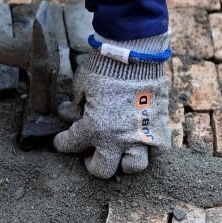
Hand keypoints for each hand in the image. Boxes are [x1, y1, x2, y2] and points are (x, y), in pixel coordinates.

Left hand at [53, 33, 170, 178]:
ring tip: (120, 151)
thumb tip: (69, 112)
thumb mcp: (81, 84)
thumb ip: (76, 104)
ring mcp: (140, 136)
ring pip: (133, 166)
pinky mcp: (159, 127)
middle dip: (92, 163)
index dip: (62, 142)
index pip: (70, 145)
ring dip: (124, 161)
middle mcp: (116, 138)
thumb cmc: (105, 65)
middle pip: (102, 170)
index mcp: (93, 127)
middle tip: (91, 152)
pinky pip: (158, 151)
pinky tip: (142, 140)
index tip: (62, 140)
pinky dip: (150, 149)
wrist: (135, 52)